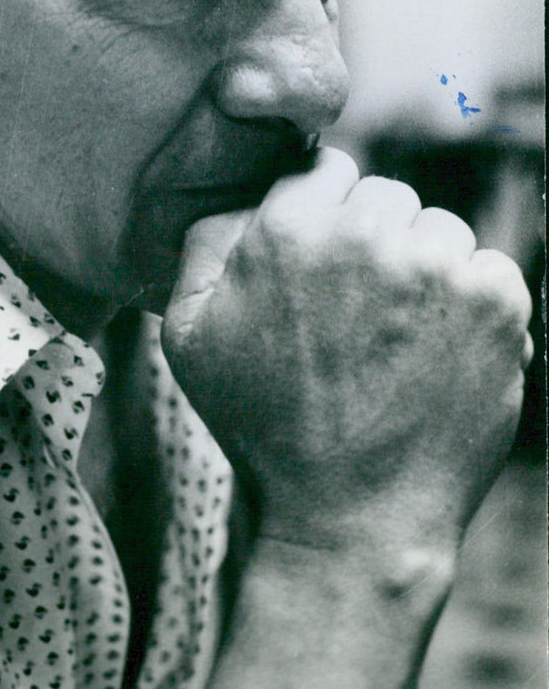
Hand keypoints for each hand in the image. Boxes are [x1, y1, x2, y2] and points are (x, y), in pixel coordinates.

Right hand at [161, 148, 532, 552]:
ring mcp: (439, 266)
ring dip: (425, 270)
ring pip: (440, 230)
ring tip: (398, 341)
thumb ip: (206, 244)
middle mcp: (368, 234)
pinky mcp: (496, 302)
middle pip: (385, 196)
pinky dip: (471, 303)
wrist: (352, 519)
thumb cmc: (263, 428)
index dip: (326, 215)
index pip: (326, 169)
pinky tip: (438, 353)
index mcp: (291, 228)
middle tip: (360, 313)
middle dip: (375, 240)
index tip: (328, 264)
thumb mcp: (192, 336)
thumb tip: (247, 196)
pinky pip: (489, 268)